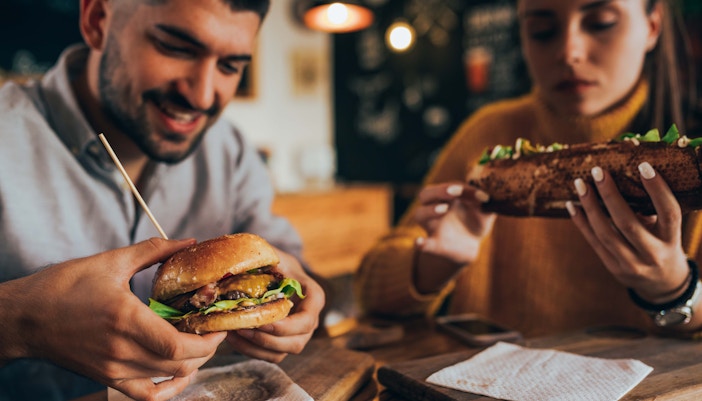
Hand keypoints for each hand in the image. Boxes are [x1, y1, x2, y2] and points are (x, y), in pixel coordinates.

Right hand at [0, 238, 226, 400]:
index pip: (177, 345)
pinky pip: (145, 395)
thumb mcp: (110, 262)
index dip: (206, 341)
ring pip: (166, 380)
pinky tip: (177, 373)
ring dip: (191, 366)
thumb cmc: (64, 286)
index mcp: (125, 319)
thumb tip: (187, 242)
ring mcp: (113, 368)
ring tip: (200, 347)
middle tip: (214, 333)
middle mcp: (121, 350)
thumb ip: (153, 251)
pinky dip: (167, 388)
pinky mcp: (106, 378)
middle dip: (206, 352)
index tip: (218, 327)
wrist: (24, 317)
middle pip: (178, 365)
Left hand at [225, 249, 323, 362]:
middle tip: (241, 328)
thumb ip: (265, 259)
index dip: (285, 326)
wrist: (275, 270)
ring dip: (254, 347)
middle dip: (266, 340)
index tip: (261, 321)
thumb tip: (243, 266)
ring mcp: (297, 334)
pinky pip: (268, 355)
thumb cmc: (275, 261)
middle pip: (296, 342)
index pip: (306, 320)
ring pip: (280, 353)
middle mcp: (309, 320)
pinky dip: (249, 350)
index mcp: (314, 298)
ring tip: (232, 333)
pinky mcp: (282, 343)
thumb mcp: (273, 255)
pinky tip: (232, 336)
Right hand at [414, 182, 494, 264]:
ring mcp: (432, 226)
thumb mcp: (485, 211)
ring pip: (420, 214)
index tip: (483, 197)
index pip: (449, 187)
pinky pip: (423, 244)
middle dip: (439, 190)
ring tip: (443, 209)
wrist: (469, 247)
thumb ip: (489, 203)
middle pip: (426, 194)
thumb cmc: (475, 223)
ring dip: (429, 210)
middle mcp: (435, 208)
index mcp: (447, 197)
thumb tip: (498, 194)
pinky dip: (420, 244)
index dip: (464, 189)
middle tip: (454, 192)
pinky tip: (418, 243)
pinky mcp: (434, 245)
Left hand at [568, 162, 689, 302]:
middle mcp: (653, 254)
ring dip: (590, 206)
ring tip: (580, 184)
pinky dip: (581, 222)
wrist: (663, 284)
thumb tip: (626, 176)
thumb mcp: (667, 230)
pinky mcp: (613, 268)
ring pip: (605, 233)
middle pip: (627, 223)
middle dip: (610, 195)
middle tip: (598, 171)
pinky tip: (572, 204)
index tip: (643, 164)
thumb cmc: (664, 244)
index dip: (657, 189)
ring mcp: (631, 264)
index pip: (668, 213)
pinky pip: (593, 242)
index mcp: (672, 239)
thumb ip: (652, 210)